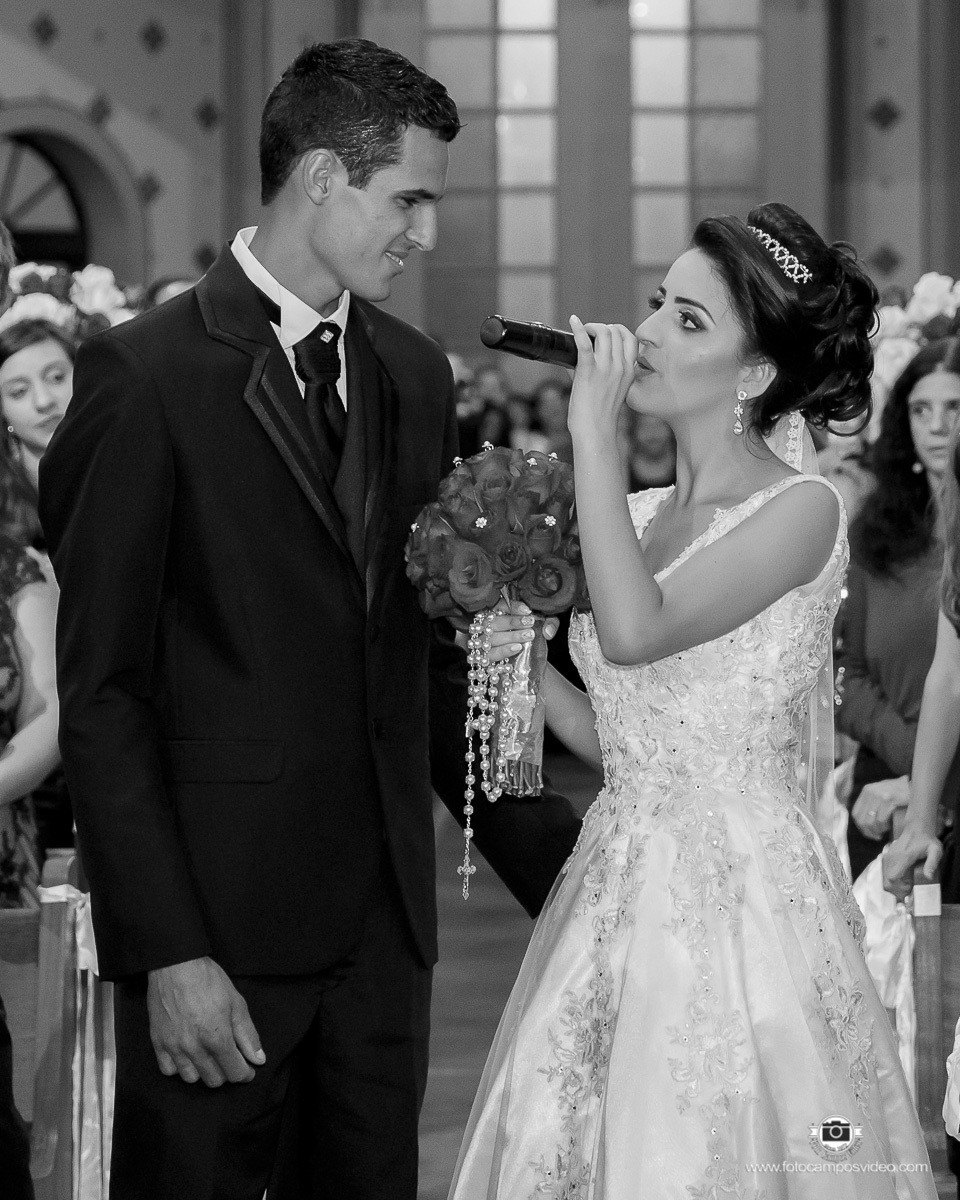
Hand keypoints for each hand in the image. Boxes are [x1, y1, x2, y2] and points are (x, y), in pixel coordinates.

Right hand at [147, 956, 264, 1085]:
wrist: (176, 965)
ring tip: (208, 1055)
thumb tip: (258, 1059)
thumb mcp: (236, 1003)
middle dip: (226, 1072)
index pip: (234, 1073)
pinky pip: (168, 1070)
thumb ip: (247, 1034)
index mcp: (216, 1038)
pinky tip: (187, 1054)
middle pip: (214, 1080)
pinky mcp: (157, 1042)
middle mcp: (194, 1047)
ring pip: (191, 1078)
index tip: (248, 1069)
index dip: (244, 1073)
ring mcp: (173, 1047)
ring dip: (203, 1071)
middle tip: (229, 1058)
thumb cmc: (208, 980)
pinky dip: (179, 1067)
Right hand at [484, 600, 558, 662]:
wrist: (520, 660)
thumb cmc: (527, 634)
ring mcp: (483, 642)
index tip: (528, 610)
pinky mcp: (484, 657)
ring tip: (528, 636)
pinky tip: (517, 648)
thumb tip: (548, 632)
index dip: (513, 607)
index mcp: (499, 612)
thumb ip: (548, 623)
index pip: (501, 605)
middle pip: (494, 621)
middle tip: (530, 623)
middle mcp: (487, 625)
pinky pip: (490, 654)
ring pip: (491, 637)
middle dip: (512, 622)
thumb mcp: (541, 624)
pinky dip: (503, 651)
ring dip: (510, 636)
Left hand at [567, 317, 638, 441]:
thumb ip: (603, 371)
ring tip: (582, 332)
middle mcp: (620, 367)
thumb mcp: (612, 390)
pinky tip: (573, 321)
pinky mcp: (589, 372)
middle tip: (590, 334)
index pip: (630, 338)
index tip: (605, 335)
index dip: (617, 331)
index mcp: (629, 371)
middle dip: (602, 328)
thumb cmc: (600, 415)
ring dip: (591, 328)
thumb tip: (579, 355)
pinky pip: (584, 343)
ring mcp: (606, 369)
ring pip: (603, 332)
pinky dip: (578, 329)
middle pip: (616, 331)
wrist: (595, 432)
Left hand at [851, 776, 909, 839]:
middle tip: (877, 836)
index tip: (868, 833)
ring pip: (871, 822)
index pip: (856, 813)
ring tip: (884, 831)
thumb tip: (863, 822)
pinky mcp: (890, 801)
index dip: (861, 826)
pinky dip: (884, 827)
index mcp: (867, 790)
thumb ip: (872, 802)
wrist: (917, 785)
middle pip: (862, 819)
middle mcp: (871, 792)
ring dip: (877, 830)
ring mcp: (880, 796)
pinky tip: (889, 827)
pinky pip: (881, 820)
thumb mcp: (881, 792)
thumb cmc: (900, 791)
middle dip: (868, 832)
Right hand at [882, 826, 942, 902]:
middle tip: (909, 889)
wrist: (916, 828)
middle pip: (887, 880)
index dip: (899, 887)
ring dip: (894, 884)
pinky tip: (903, 876)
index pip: (893, 877)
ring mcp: (888, 856)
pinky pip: (885, 872)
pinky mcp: (887, 856)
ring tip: (907, 883)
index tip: (909, 888)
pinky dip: (892, 878)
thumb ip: (932, 863)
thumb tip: (928, 877)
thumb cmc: (926, 840)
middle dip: (897, 889)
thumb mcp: (935, 851)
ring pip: (885, 877)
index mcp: (903, 857)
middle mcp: (893, 857)